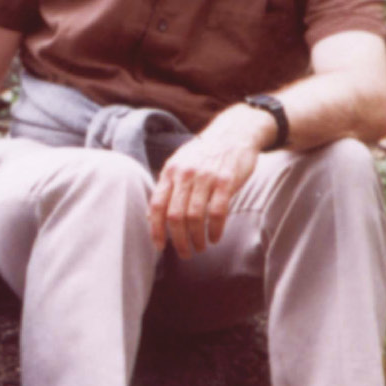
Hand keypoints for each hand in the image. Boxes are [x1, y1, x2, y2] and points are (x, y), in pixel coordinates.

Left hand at [149, 108, 269, 257]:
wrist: (233, 132)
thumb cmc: (204, 154)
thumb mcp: (180, 164)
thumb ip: (168, 188)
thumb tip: (151, 217)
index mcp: (170, 172)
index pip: (156, 206)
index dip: (155, 230)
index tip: (159, 247)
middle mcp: (184, 174)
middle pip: (175, 216)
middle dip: (178, 240)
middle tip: (185, 253)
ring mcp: (205, 177)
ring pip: (195, 217)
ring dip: (196, 238)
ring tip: (200, 247)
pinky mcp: (226, 181)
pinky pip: (217, 212)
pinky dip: (215, 230)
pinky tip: (214, 238)